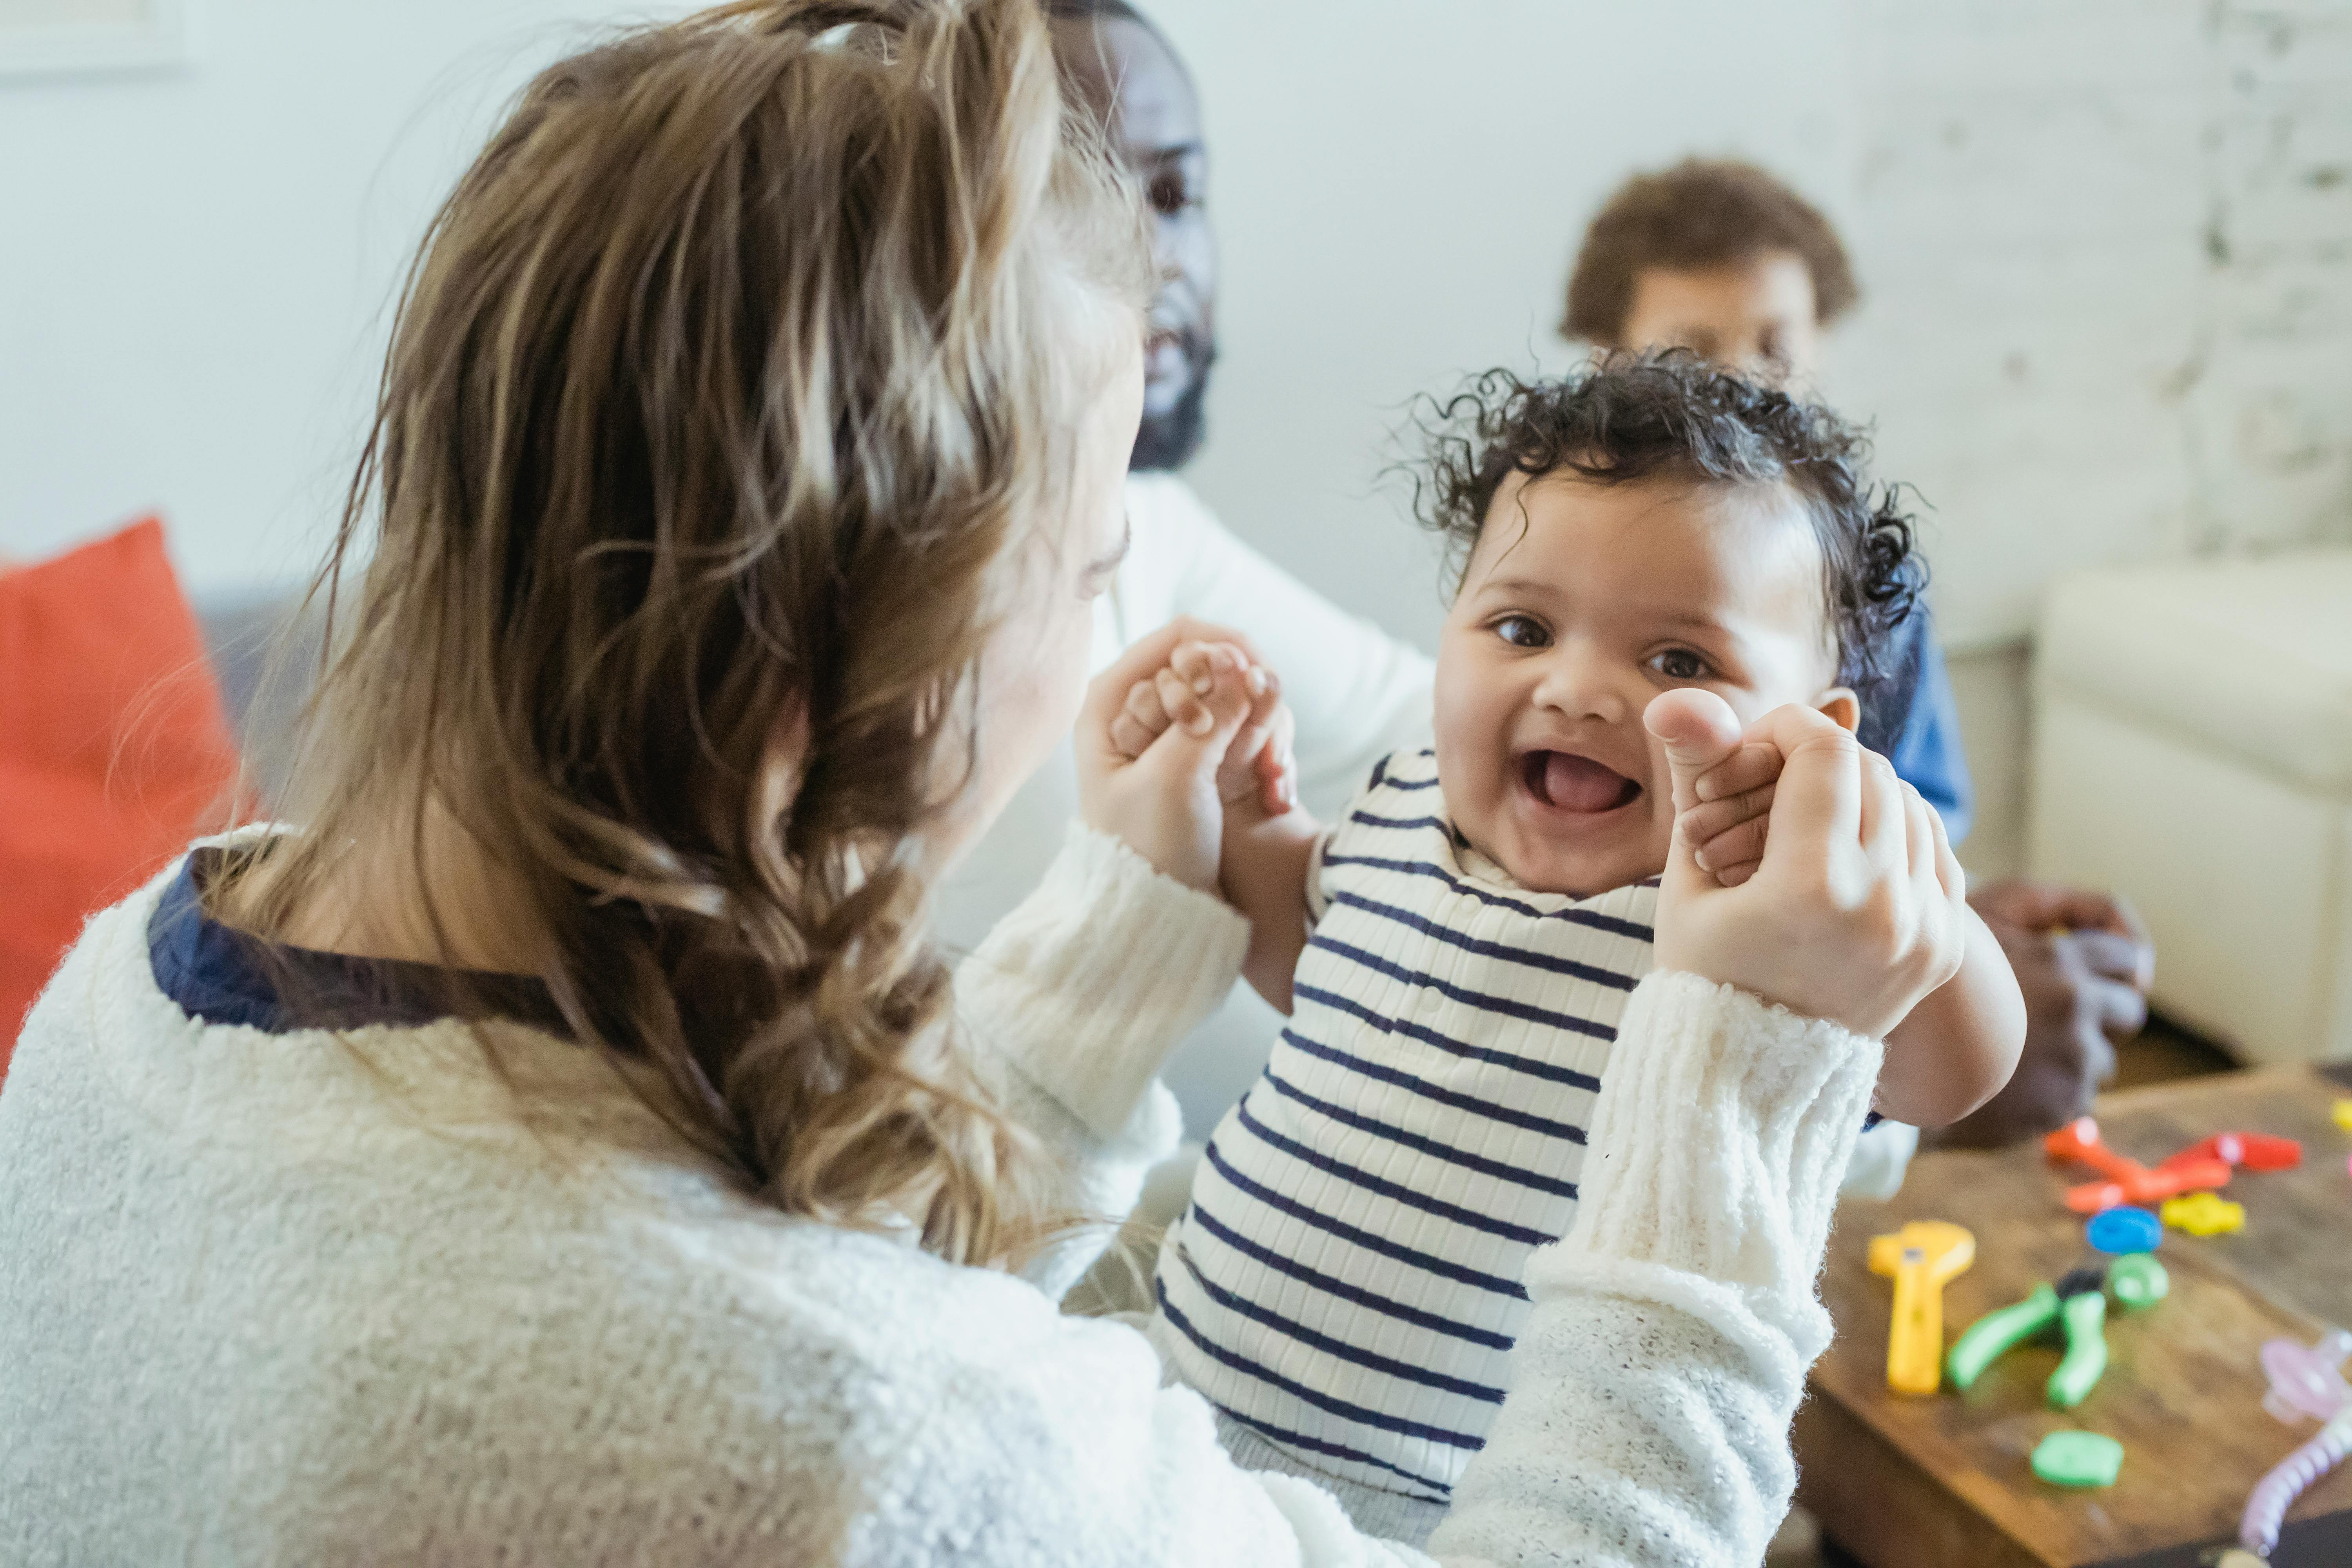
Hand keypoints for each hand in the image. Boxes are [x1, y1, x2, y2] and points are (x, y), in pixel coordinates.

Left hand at [1077, 619, 1278, 890]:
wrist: (1157, 915)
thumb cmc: (1149, 851)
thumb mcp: (1177, 777)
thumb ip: (1213, 713)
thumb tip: (1248, 664)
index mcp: (1110, 702)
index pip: (1179, 637)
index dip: (1224, 649)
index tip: (1258, 681)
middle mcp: (1139, 710)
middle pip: (1211, 664)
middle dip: (1247, 699)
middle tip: (1265, 753)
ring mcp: (1171, 735)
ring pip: (1235, 698)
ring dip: (1264, 729)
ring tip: (1272, 779)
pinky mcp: (1198, 760)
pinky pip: (1243, 731)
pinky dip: (1265, 752)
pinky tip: (1275, 789)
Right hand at [1647, 692, 1967, 1039]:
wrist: (1754, 1084)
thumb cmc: (1703, 978)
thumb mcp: (1686, 879)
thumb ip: (1696, 779)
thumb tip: (1680, 697)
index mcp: (1812, 889)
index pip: (1826, 753)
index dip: (1787, 729)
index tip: (1756, 745)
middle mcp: (1883, 907)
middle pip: (1872, 770)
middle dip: (1820, 761)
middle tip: (1772, 785)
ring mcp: (1924, 929)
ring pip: (1909, 804)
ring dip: (1860, 794)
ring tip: (1806, 824)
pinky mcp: (1944, 946)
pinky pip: (1935, 850)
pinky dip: (1896, 834)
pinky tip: (1849, 854)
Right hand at [1926, 881, 2151, 1148]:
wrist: (1886, 1045)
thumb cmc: (1936, 970)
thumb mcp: (1986, 912)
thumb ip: (2053, 905)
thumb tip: (2122, 936)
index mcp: (2062, 961)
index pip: (2130, 957)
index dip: (2122, 963)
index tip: (2109, 973)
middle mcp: (2076, 1010)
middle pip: (2128, 1012)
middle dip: (2101, 1010)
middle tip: (2056, 1011)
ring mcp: (2072, 1062)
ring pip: (2102, 1058)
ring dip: (2072, 1051)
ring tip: (2017, 1047)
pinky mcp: (2060, 1106)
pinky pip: (2077, 1096)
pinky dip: (2050, 1087)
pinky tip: (2007, 1078)